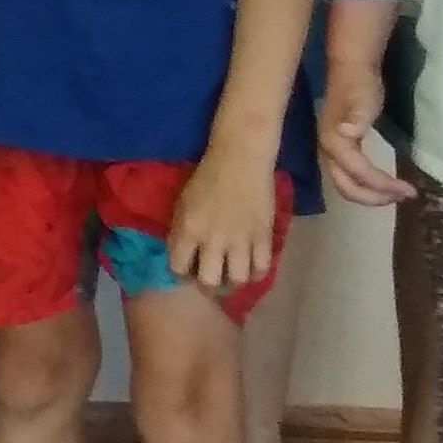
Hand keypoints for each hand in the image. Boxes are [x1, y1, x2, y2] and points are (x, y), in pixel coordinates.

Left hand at [167, 144, 281, 294]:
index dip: (180, 273)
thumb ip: (180, 232)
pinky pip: (261, 269)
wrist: (240, 158)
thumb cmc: (206, 177)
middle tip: (209, 278)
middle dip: (206, 284)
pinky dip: (255, 274)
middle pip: (209, 281)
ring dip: (232, 281)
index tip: (186, 270)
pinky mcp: (263, 236)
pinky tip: (250, 268)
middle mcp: (213, 240)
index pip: (178, 268)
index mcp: (189, 229)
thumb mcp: (182, 203)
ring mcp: (241, 240)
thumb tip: (181, 256)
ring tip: (230, 274)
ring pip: (237, 280)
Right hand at [317, 53, 411, 208]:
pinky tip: (384, 181)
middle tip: (403, 197)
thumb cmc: (359, 84)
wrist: (351, 67)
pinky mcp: (341, 148)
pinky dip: (369, 184)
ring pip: (348, 184)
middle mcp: (328, 151)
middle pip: (347, 187)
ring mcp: (333, 151)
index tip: (410, 190)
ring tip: (397, 193)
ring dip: (371, 194)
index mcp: (334, 143)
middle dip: (374, 198)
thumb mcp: (362, 99)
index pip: (359, 174)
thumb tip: (347, 133)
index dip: (383, 185)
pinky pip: (352, 175)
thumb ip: (356, 117)